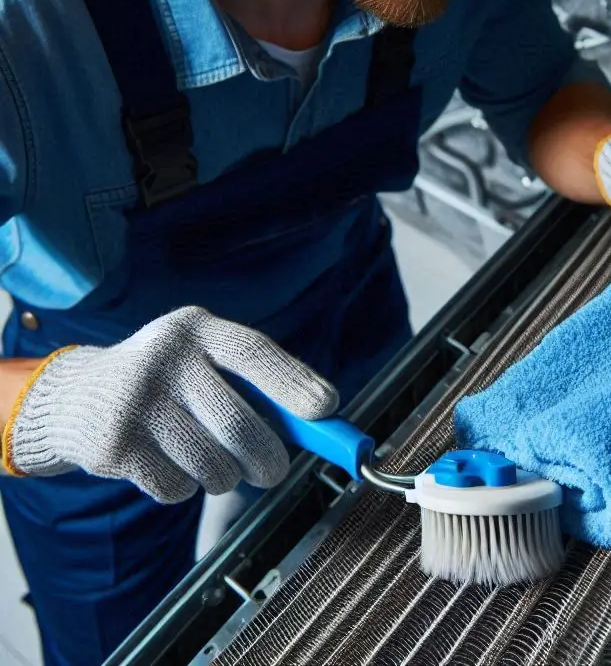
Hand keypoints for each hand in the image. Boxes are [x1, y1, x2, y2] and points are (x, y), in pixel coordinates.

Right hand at [1, 306, 338, 501]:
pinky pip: (176, 487)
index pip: (253, 352)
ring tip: (214, 463)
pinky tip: (168, 462)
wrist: (79, 395)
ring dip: (224, 476)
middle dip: (267, 457)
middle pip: (237, 424)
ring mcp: (135, 402)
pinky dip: (186, 487)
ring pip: (211, 464)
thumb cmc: (168, 379)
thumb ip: (256, 382)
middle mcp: (164, 358)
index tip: (327, 409)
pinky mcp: (113, 446)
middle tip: (274, 471)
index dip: (294, 382)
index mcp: (195, 328)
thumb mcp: (204, 358)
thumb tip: (321, 420)